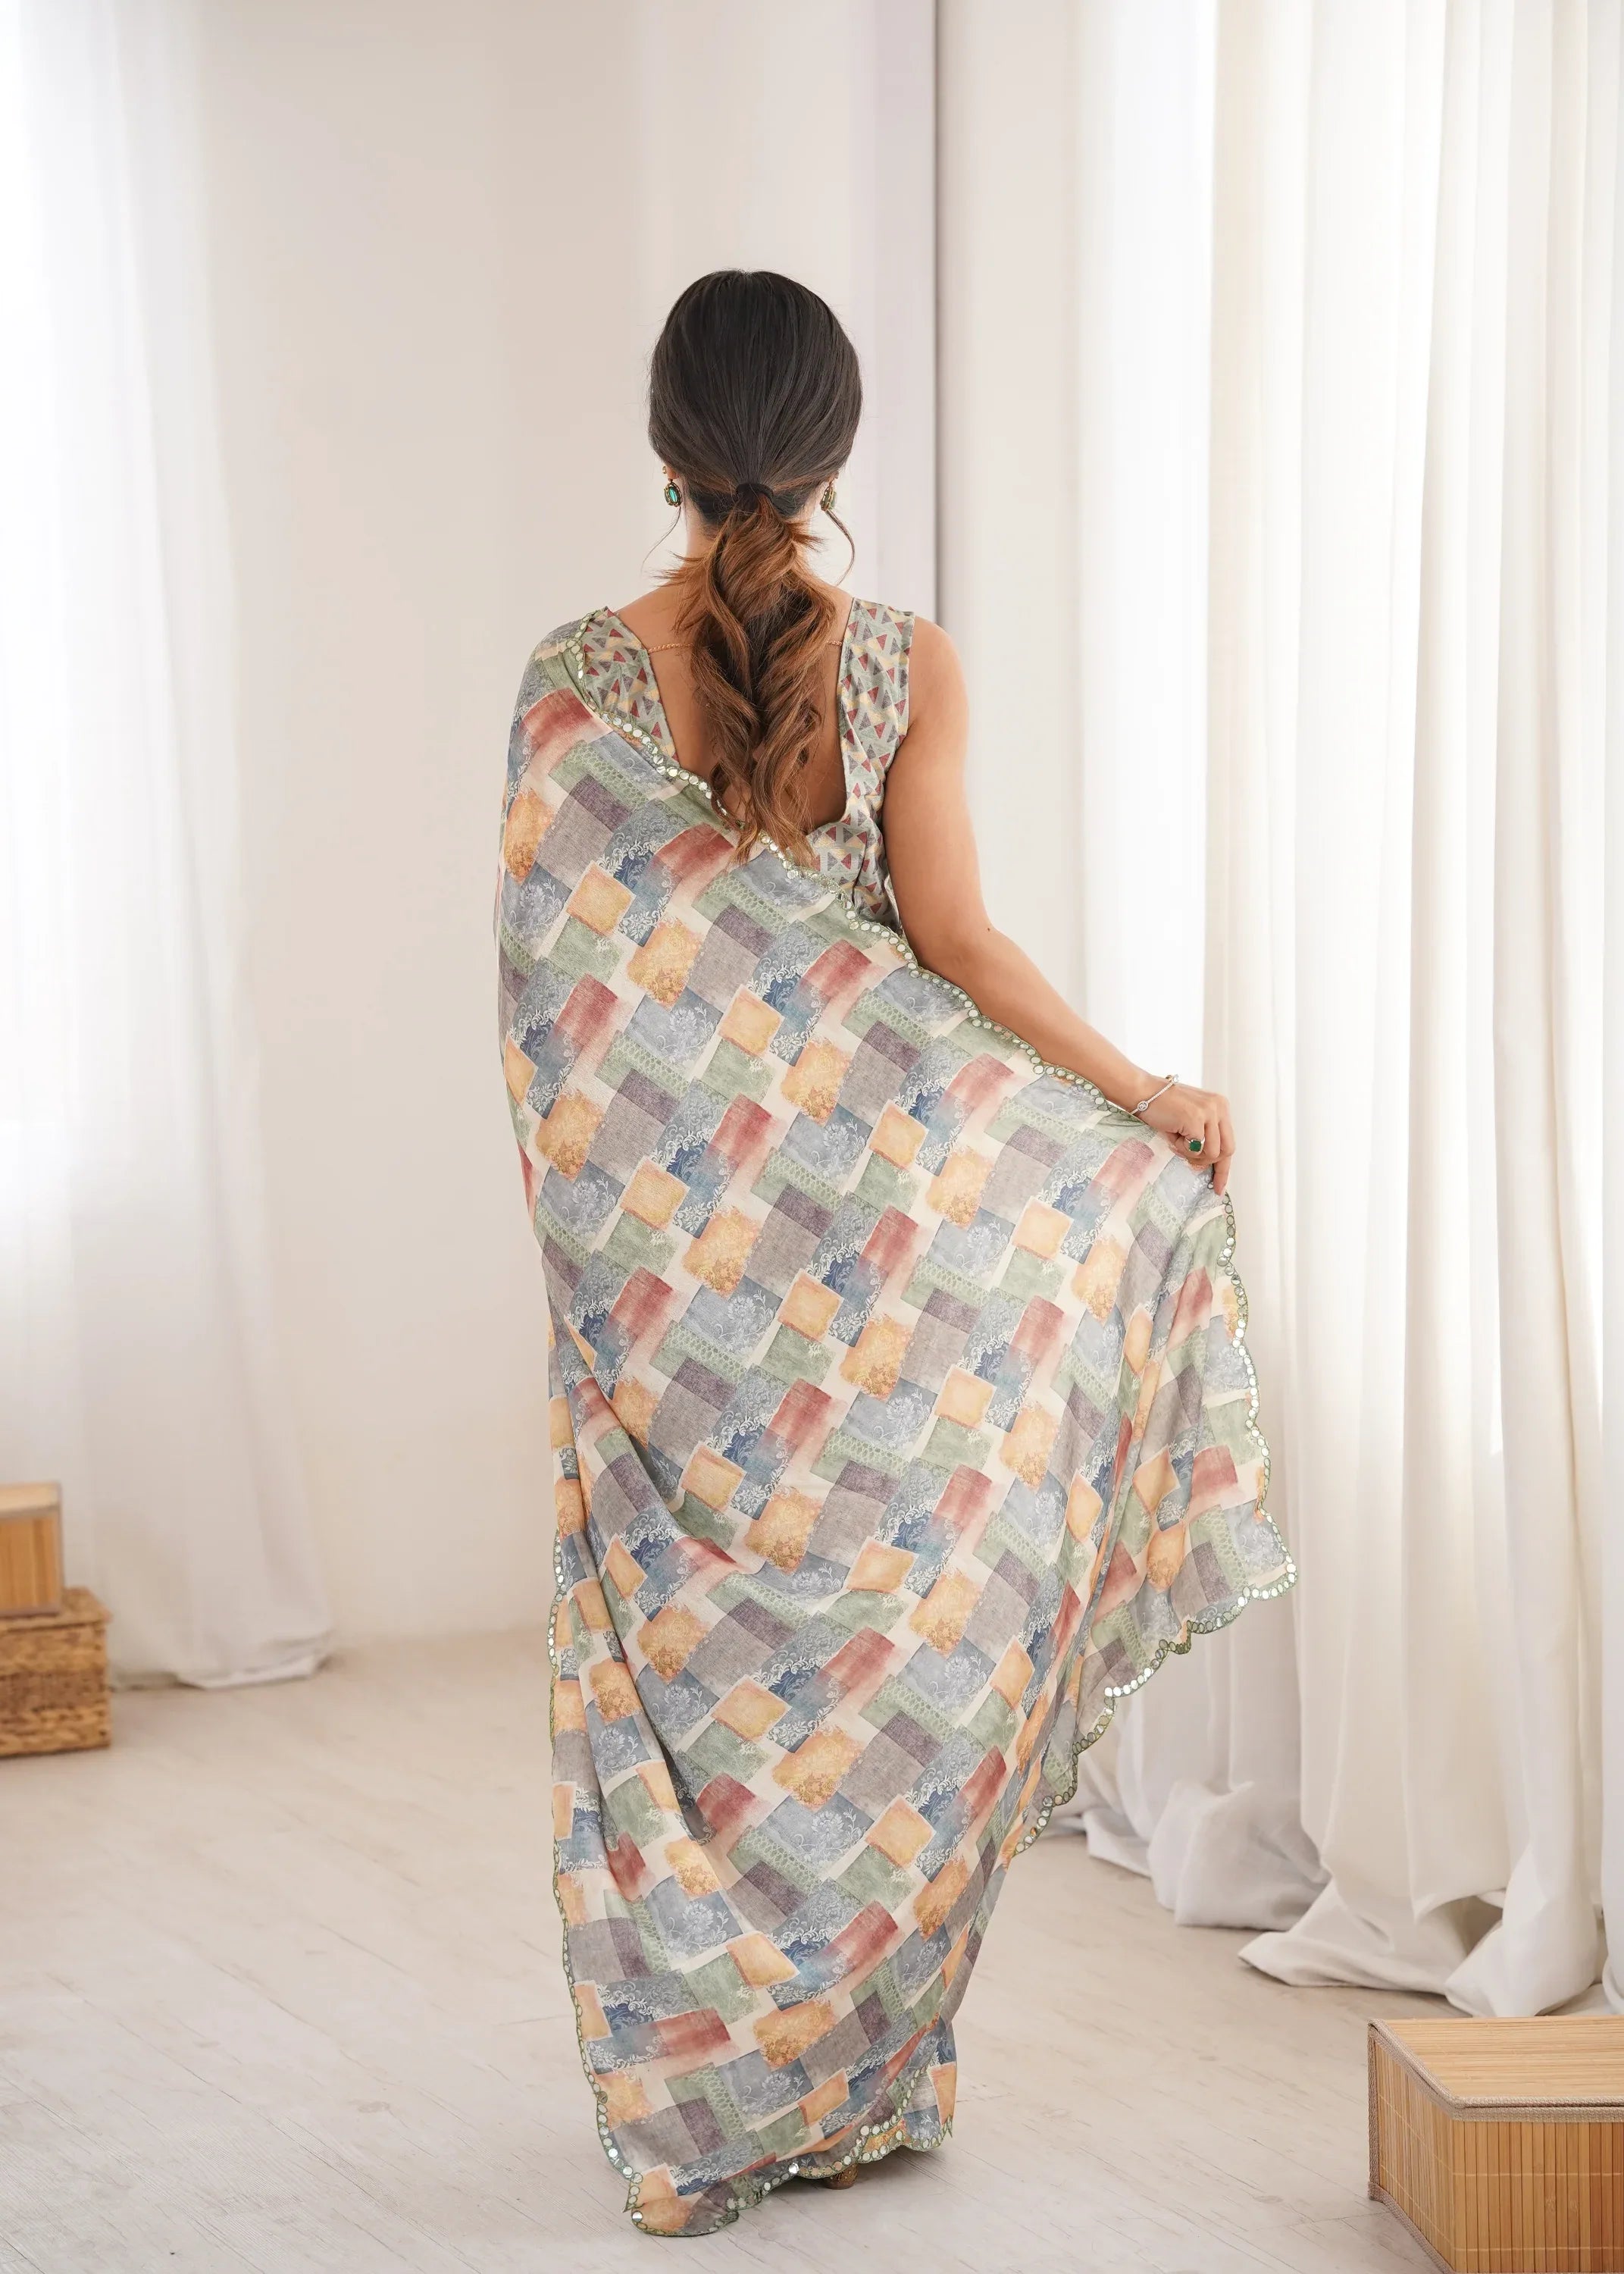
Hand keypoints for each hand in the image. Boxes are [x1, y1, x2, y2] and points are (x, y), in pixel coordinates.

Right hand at [1136, 1081, 1235, 1195]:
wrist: (1142, 1092)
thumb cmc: (1161, 1108)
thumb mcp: (1190, 1119)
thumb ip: (1203, 1136)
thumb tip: (1206, 1164)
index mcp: (1220, 1106)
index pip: (1229, 1142)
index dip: (1224, 1168)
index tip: (1219, 1188)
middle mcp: (1220, 1107)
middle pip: (1227, 1150)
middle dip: (1207, 1161)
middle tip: (1188, 1159)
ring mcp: (1210, 1111)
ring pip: (1212, 1153)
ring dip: (1191, 1153)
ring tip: (1176, 1140)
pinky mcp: (1197, 1118)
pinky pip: (1196, 1148)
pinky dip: (1181, 1148)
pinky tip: (1172, 1133)